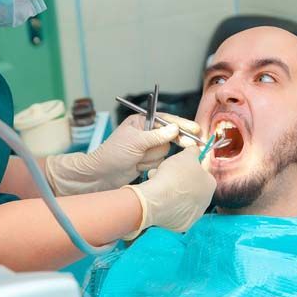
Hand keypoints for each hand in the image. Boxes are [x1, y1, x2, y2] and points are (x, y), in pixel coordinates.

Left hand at [44, 113, 201, 195]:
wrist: (101, 175)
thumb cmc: (112, 154)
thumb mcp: (134, 142)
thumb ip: (156, 136)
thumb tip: (174, 129)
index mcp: (141, 122)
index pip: (166, 120)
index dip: (181, 124)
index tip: (195, 129)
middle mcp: (146, 133)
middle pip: (169, 136)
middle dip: (173, 143)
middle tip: (190, 145)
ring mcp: (147, 148)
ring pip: (165, 152)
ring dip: (153, 158)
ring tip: (138, 160)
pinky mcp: (147, 161)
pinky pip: (160, 163)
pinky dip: (151, 166)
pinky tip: (139, 167)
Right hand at [122, 146, 215, 237]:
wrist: (157, 200)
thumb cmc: (174, 176)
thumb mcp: (186, 155)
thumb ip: (193, 151)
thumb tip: (196, 150)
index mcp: (211, 184)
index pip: (201, 172)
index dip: (187, 167)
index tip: (176, 166)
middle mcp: (206, 201)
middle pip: (191, 187)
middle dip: (178, 180)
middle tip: (165, 174)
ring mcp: (195, 215)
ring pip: (182, 199)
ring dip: (171, 191)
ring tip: (158, 185)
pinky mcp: (182, 225)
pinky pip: (174, 212)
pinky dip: (167, 206)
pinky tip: (159, 200)